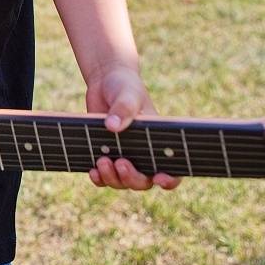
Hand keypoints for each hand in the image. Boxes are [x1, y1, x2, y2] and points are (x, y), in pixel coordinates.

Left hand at [84, 64, 180, 191]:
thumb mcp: (127, 93)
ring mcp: (124, 156)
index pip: (172, 170)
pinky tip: (92, 170)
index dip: (169, 180)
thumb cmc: (125, 86)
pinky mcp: (105, 155)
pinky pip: (104, 177)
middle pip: (143, 181)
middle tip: (121, 162)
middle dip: (132, 178)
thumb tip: (112, 127)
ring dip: (113, 178)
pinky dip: (99, 178)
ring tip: (102, 160)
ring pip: (122, 182)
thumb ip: (124, 107)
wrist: (104, 82)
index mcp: (158, 141)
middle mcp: (143, 154)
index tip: (160, 178)